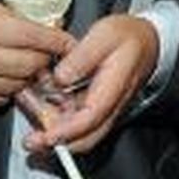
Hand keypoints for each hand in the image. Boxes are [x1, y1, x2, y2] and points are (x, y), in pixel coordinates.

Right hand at [0, 0, 73, 109]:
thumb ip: (14, 18)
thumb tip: (46, 26)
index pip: (33, 37)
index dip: (57, 40)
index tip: (68, 42)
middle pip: (31, 64)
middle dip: (46, 59)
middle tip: (46, 52)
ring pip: (20, 84)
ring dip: (29, 74)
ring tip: (24, 62)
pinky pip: (3, 98)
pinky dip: (10, 87)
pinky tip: (4, 75)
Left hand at [24, 14, 158, 154]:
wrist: (147, 41)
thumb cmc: (128, 37)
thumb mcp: (104, 35)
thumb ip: (82, 56)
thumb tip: (60, 77)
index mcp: (114, 88)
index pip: (91, 118)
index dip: (67, 130)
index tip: (47, 135)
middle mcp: (110, 105)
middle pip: (87, 138)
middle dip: (57, 144)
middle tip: (32, 140)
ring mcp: (104, 109)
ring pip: (80, 135)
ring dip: (54, 132)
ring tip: (31, 112)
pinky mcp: (97, 108)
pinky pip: (77, 124)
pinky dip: (58, 121)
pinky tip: (42, 106)